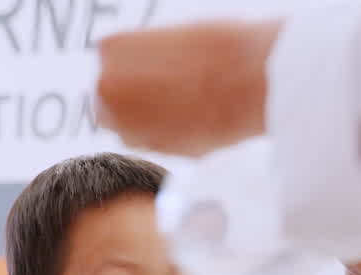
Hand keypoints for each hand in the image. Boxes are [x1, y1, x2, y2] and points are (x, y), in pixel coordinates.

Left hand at [96, 20, 280, 155]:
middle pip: (112, 99)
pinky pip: (155, 144)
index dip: (137, 68)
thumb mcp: (172, 37)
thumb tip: (146, 75)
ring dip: (150, 120)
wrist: (251, 79)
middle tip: (170, 91)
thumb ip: (146, 59)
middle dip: (135, 98)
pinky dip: (169, 136)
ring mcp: (128, 125)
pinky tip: (196, 119)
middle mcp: (109, 90)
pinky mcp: (155, 151)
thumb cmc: (220, 48)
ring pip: (130, 126)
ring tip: (188, 104)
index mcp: (110, 49)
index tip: (161, 69)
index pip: (112, 62)